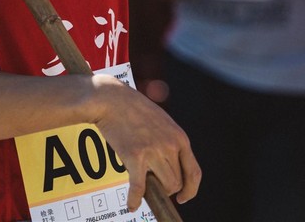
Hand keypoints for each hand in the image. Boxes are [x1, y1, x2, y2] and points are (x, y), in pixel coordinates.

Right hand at [90, 73, 200, 210]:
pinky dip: (135, 199)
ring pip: (163, 186)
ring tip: (142, 186)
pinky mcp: (135, 156)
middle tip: (152, 184)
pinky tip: (131, 205)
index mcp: (179, 137)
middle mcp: (170, 145)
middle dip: (165, 187)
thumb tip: (170, 163)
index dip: (190, 189)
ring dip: (153, 191)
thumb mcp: (161, 120)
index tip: (183, 197)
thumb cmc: (132, 108)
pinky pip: (139, 187)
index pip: (194, 172)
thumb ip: (169, 140)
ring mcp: (154, 151)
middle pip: (176, 182)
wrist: (111, 99)